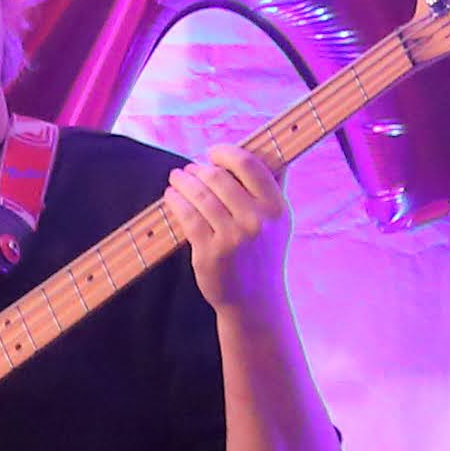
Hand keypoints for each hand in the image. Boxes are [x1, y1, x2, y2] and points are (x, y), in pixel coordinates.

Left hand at [167, 149, 291, 314]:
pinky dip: (175, 201)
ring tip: (177, 178)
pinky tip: (171, 196)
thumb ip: (275, 186)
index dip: (225, 153)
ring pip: (200, 195)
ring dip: (183, 181)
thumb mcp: (279, 221)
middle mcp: (256, 221)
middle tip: (189, 169)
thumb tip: (273, 150)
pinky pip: (187, 216)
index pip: (249, 165)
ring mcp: (232, 238)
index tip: (213, 153)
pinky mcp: (209, 252)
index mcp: (276, 207)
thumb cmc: (263, 254)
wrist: (255, 300)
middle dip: (198, 169)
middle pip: (218, 178)